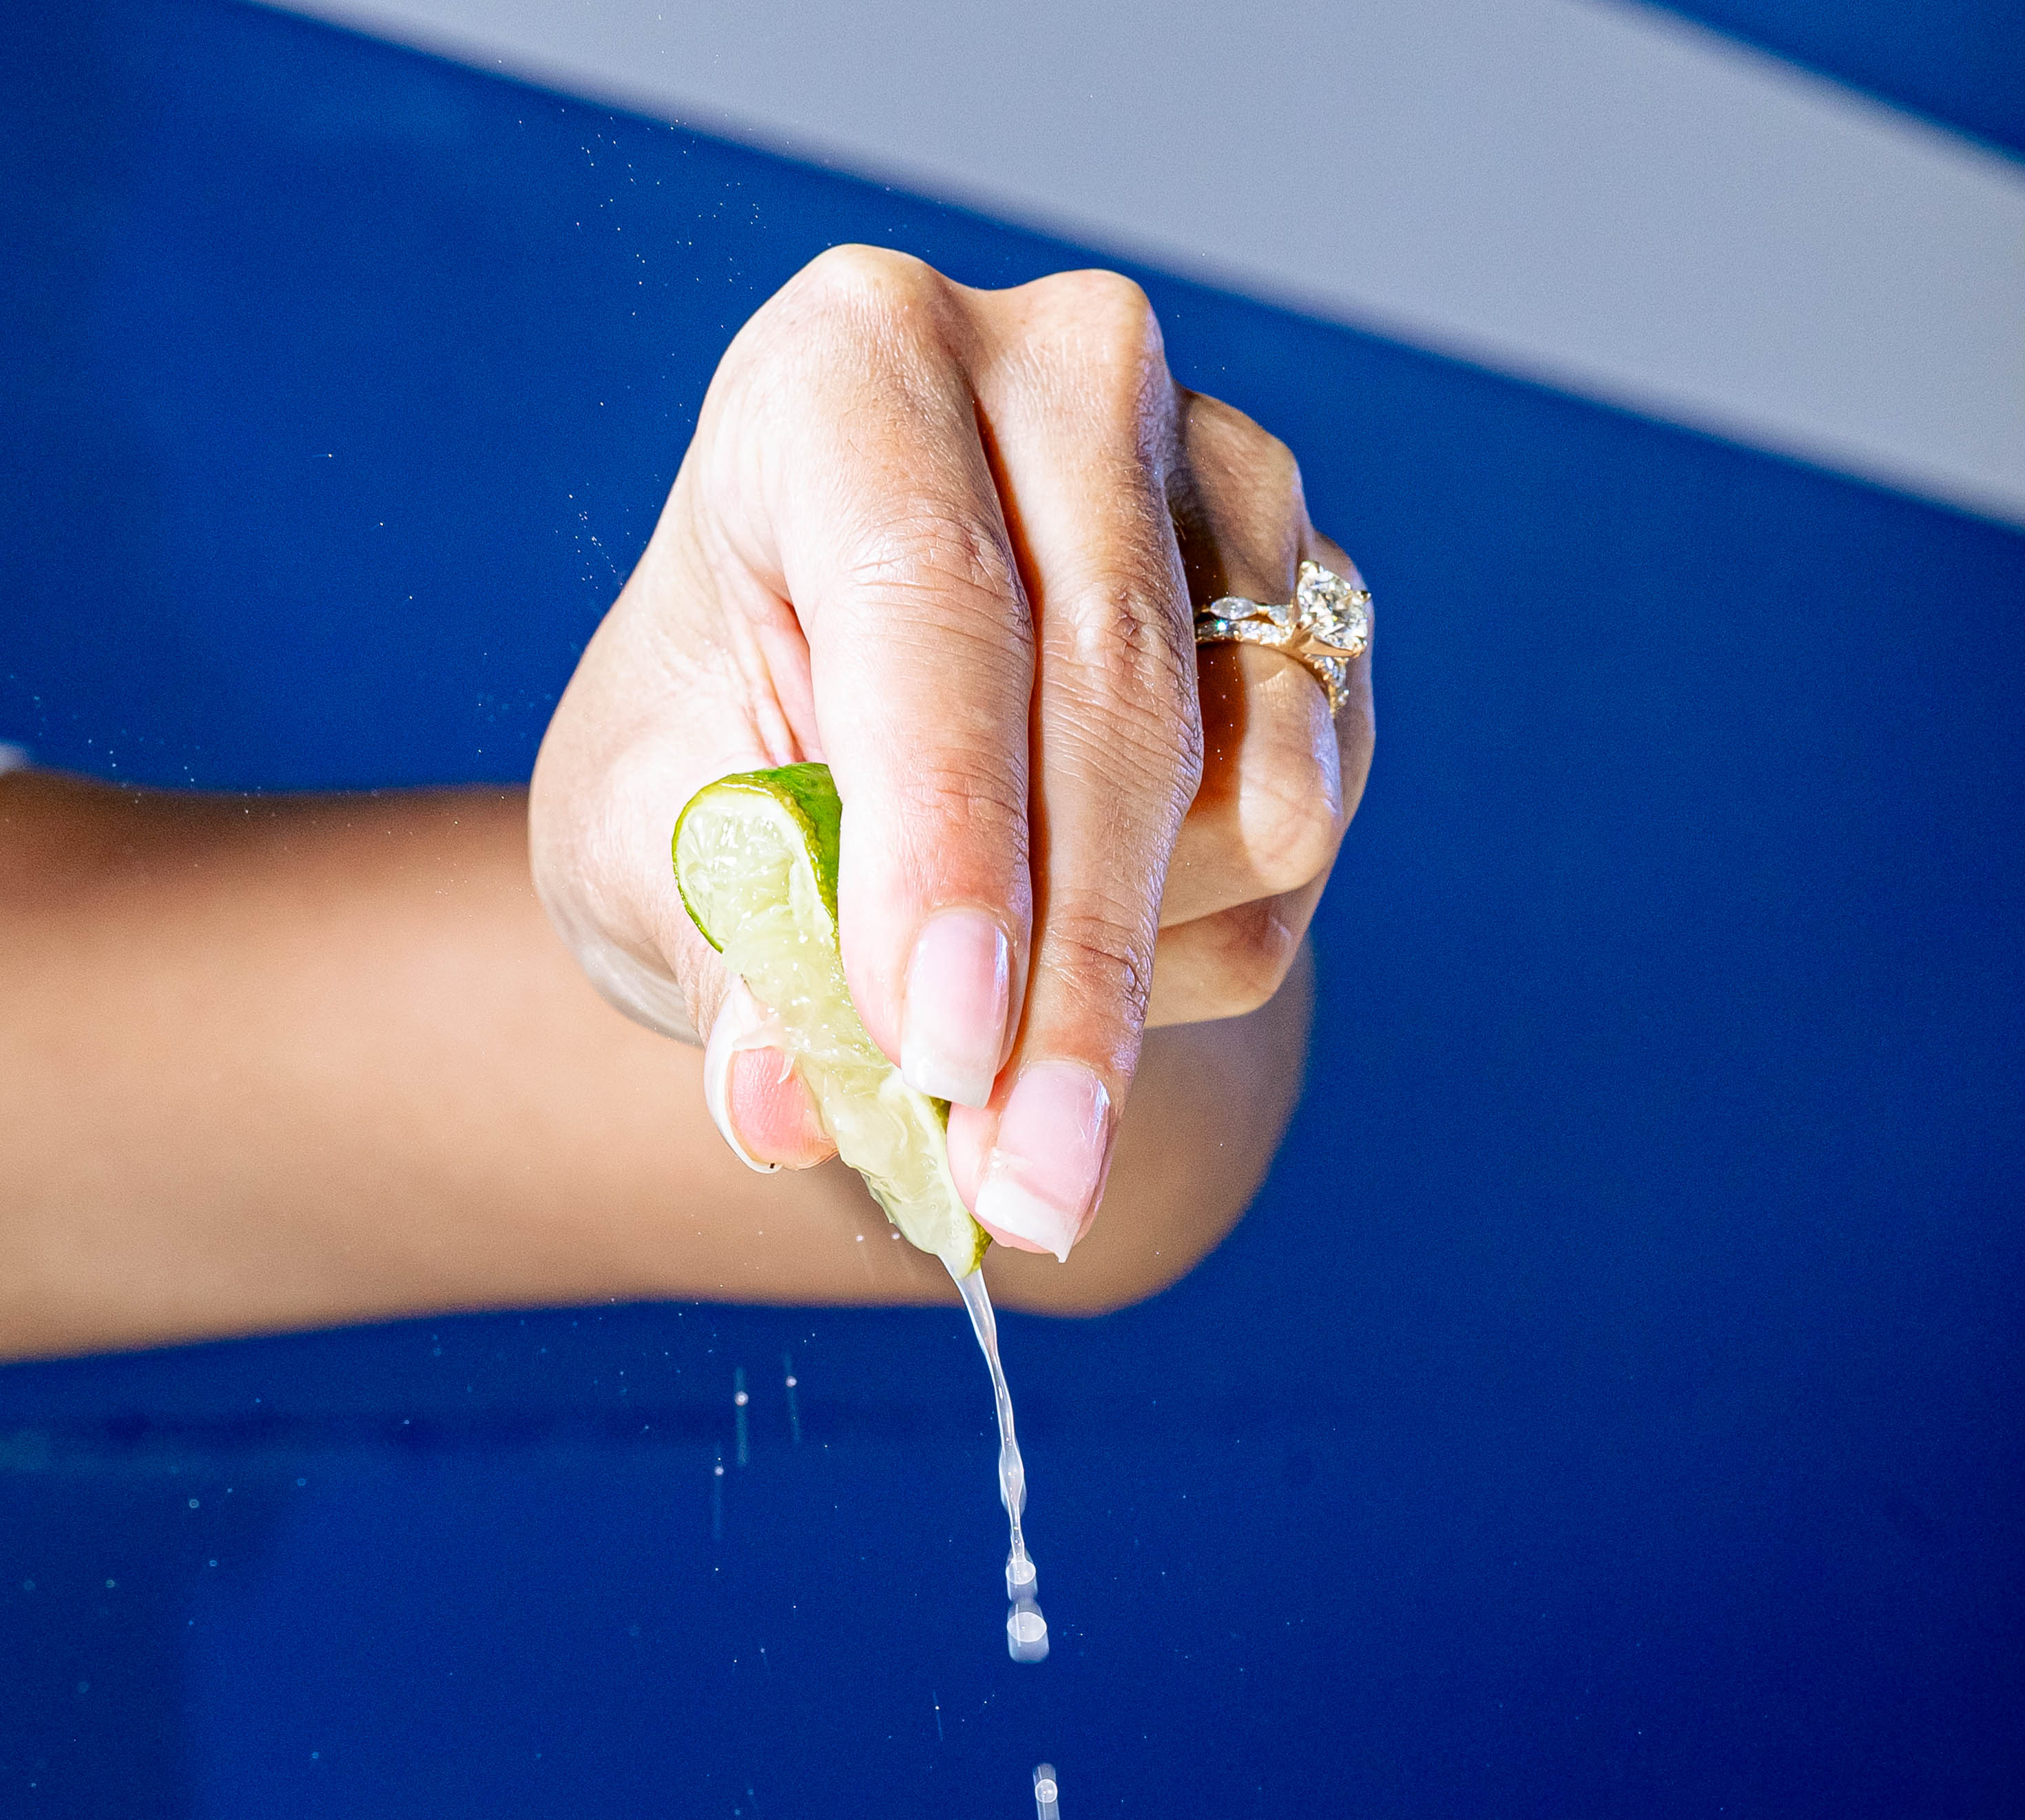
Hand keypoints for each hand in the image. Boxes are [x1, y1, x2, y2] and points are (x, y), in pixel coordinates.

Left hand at [529, 247, 1372, 1256]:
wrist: (834, 745)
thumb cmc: (716, 765)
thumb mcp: (651, 855)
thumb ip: (721, 968)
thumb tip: (780, 1113)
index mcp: (854, 368)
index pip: (928, 594)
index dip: (945, 838)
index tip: (940, 1047)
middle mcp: (1066, 381)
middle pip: (1120, 698)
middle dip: (1071, 982)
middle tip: (1023, 1191)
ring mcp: (1224, 491)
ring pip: (1254, 785)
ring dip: (1131, 984)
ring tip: (1007, 1076)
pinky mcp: (1318, 621)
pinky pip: (1302, 842)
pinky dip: (1188, 959)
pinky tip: (1081, 967)